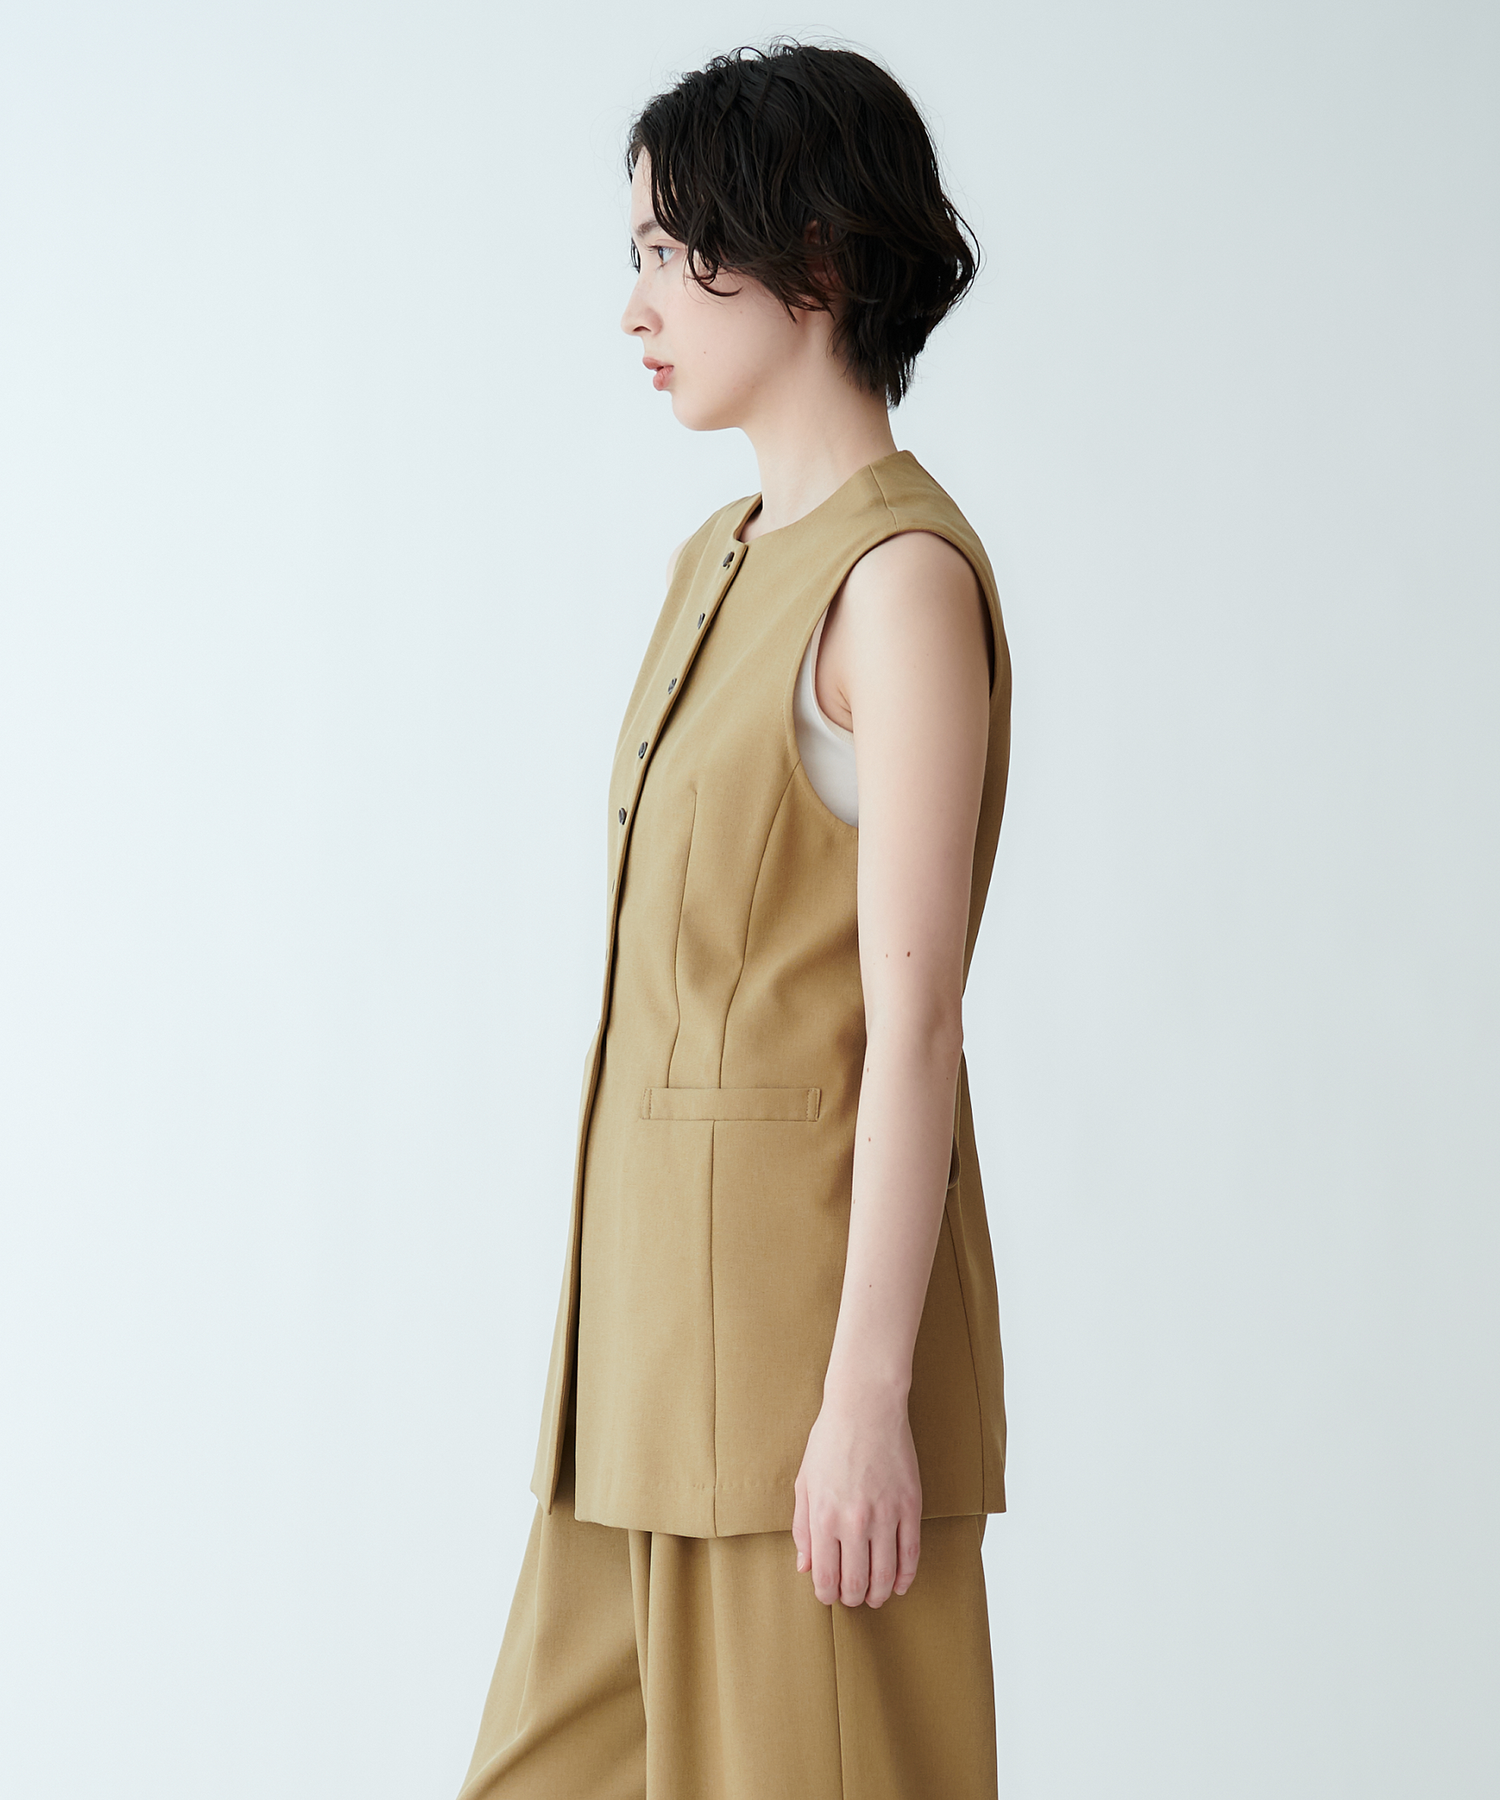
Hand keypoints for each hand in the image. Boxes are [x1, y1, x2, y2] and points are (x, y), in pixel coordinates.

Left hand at [791, 1380, 921, 1607]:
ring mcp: (885, 1515)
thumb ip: (803, 1529)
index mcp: (824, 1517)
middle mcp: (854, 1522)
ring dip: (880, 1594)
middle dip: (853, 1598)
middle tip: (852, 1598)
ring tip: (875, 1596)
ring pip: (886, 1575)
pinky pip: (911, 1554)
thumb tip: (805, 1566)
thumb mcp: (804, 1483)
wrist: (866, 1407)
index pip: (825, 1577)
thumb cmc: (830, 1441)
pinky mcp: (910, 1506)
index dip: (827, 1595)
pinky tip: (899, 1583)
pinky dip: (906, 1576)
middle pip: (856, 1582)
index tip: (829, 1596)